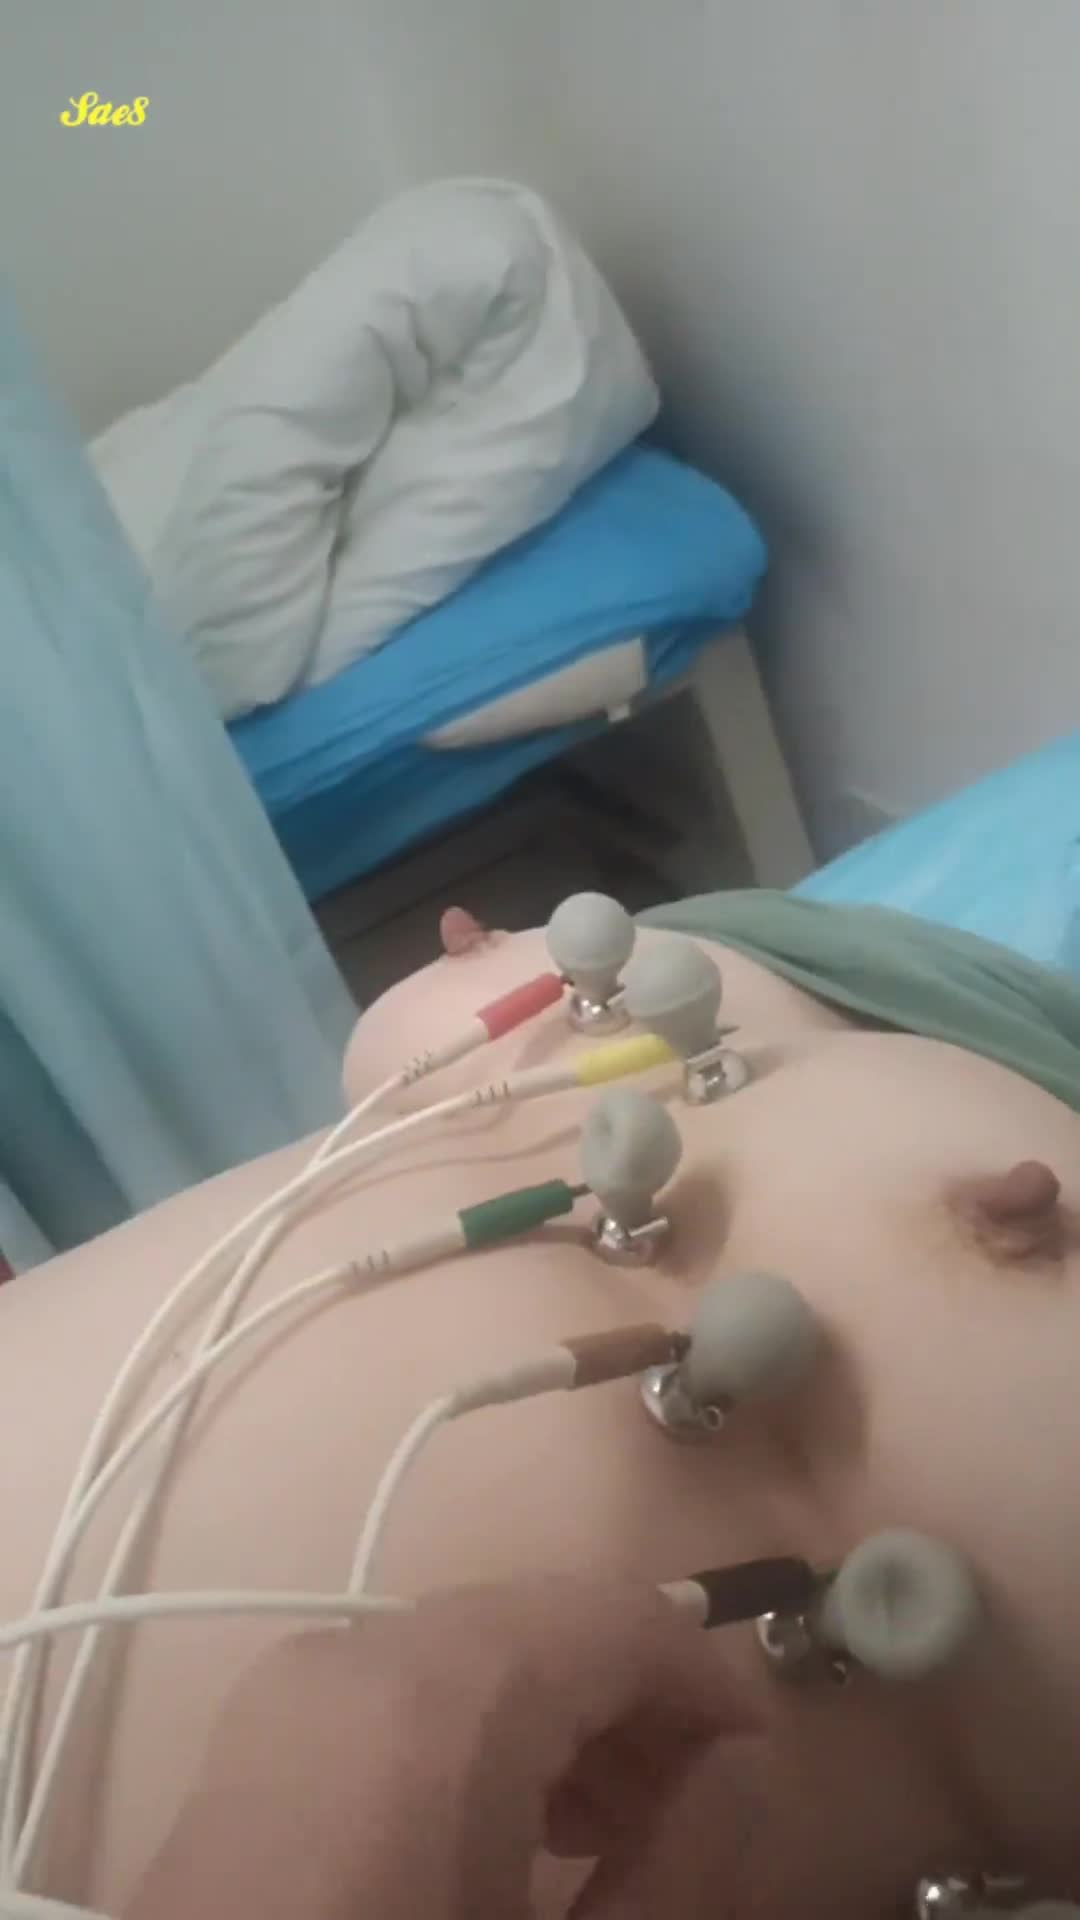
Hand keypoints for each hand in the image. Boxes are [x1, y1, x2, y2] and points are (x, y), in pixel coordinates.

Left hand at [128, 1577, 756, 1918]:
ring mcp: (284, 1695)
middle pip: (539, 1628)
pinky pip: (393, 1699)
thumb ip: (684, 1866)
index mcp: (437, 1693)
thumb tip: (743, 1768)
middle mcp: (351, 1655)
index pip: (618, 1617)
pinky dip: (471, 1740)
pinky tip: (506, 1838)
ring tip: (615, 1843)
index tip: (764, 1772)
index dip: (712, 1683)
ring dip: (558, 1723)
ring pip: (464, 1659)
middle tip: (696, 1822)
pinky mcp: (243, 1748)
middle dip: (635, 1707)